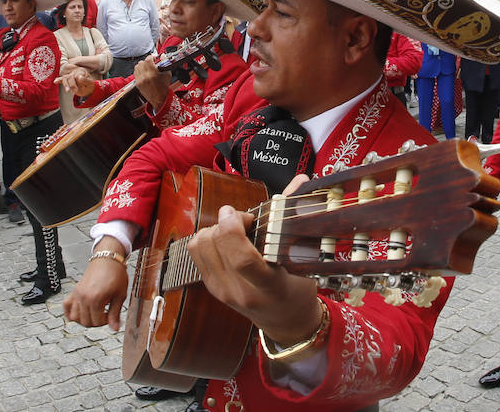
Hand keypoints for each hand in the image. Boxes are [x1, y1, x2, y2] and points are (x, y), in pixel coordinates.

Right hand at [55, 67, 95, 96]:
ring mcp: (70, 76)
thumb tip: (79, 77)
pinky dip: (58, 80)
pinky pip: (62, 79)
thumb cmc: (89, 85)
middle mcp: (75, 72)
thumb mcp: (90, 83)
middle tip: (76, 90)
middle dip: (72, 85)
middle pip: (70, 77)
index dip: (78, 81)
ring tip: (67, 91)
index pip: (78, 75)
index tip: (80, 86)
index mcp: (81, 71)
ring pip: (65, 78)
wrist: (88, 88)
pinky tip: (55, 82)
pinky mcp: (67, 80)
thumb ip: (85, 80)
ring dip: (66, 85)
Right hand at [64, 239, 128, 328]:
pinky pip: (66, 306)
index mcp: (96, 299)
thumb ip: (115, 313)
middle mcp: (83, 297)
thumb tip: (115, 329)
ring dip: (85, 319)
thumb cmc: (116, 275)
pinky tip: (82, 311)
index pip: (97, 322)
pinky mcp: (74, 290)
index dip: (106, 322)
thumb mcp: (120, 295)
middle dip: (96, 322)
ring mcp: (77, 294)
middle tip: (105, 313)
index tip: (111, 314)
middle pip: (85, 322)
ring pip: (75, 318)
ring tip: (95, 312)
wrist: (108, 258)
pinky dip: (71, 312)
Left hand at [133, 58, 171, 110]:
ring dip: (142, 65)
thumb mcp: (168, 74)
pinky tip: (144, 73)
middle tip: (151, 63)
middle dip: (147, 61)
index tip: (154, 58)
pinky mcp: (137, 83)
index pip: (148, 59)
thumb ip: (165, 63)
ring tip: (147, 68)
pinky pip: (135, 73)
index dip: (151, 57)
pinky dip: (139, 71)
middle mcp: (145, 76)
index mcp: (153, 73)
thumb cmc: (164, 87)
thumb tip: (163, 56)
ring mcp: (140, 80)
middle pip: (142, 62)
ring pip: (137, 67)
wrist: (159, 98)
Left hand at [187, 204, 319, 346]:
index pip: (241, 259)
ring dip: (215, 229)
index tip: (244, 214)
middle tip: (246, 221)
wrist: (286, 322)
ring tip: (236, 231)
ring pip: (199, 245)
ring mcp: (222, 291)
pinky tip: (227, 240)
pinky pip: (196, 252)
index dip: (234, 228)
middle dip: (226, 222)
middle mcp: (241, 290)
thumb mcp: (303, 258)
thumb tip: (302, 179)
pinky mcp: (210, 288)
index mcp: (269, 286)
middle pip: (213, 245)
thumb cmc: (298, 287)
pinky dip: (209, 238)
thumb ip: (296, 215)